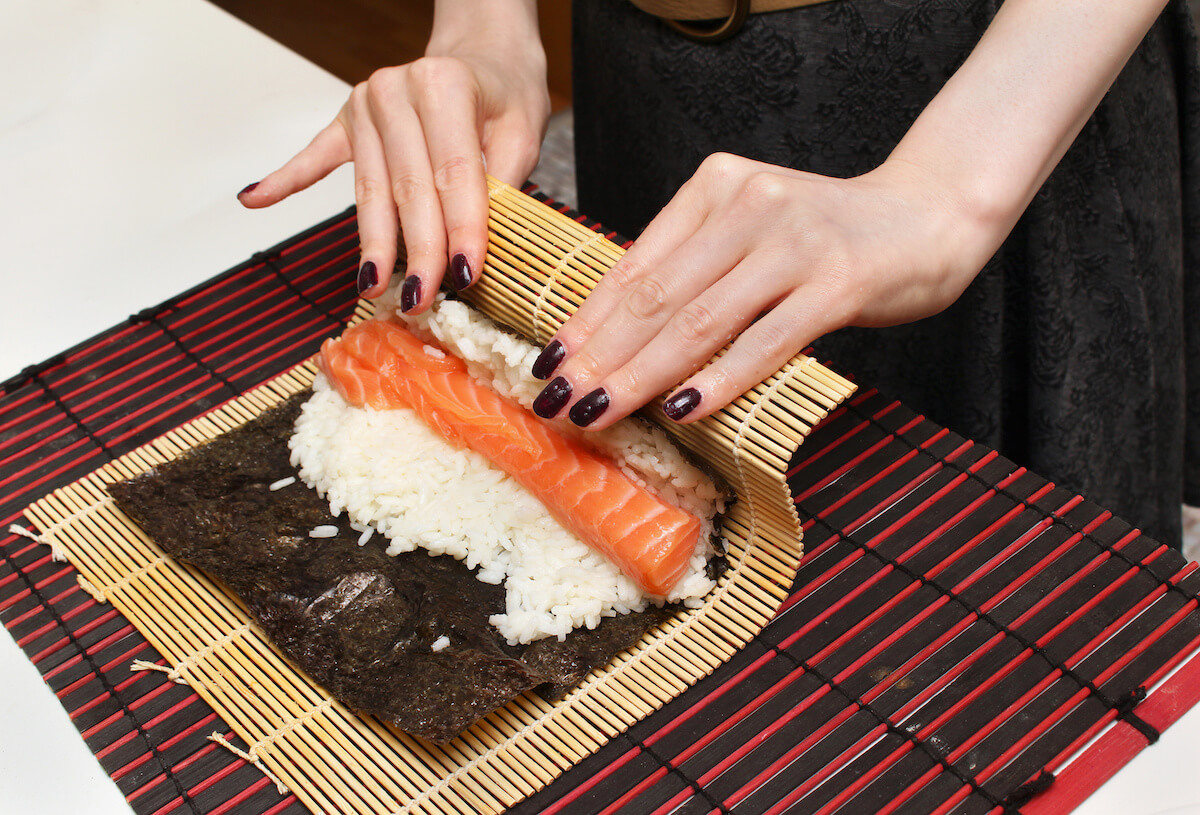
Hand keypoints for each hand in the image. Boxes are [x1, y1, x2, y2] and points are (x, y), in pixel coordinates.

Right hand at [237, 3, 548, 310]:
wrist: (481, 55)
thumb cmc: (502, 96)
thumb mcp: (522, 133)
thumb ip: (501, 186)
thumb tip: (478, 246)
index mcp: (445, 85)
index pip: (452, 173)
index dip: (460, 229)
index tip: (465, 275)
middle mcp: (398, 89)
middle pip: (407, 186)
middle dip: (416, 250)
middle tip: (420, 299)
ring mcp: (367, 104)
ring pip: (370, 188)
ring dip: (372, 243)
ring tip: (372, 286)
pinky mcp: (347, 119)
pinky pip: (315, 156)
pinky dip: (285, 179)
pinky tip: (254, 198)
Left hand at [530, 152, 1001, 429]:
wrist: (928, 216)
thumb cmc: (827, 237)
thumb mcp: (750, 233)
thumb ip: (694, 266)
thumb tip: (619, 334)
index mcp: (715, 188)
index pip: (635, 264)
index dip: (587, 320)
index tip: (549, 363)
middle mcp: (748, 206)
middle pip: (656, 296)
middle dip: (600, 356)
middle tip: (556, 400)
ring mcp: (793, 243)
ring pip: (699, 321)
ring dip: (641, 374)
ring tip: (599, 411)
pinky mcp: (838, 282)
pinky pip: (765, 341)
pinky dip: (719, 379)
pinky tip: (681, 410)